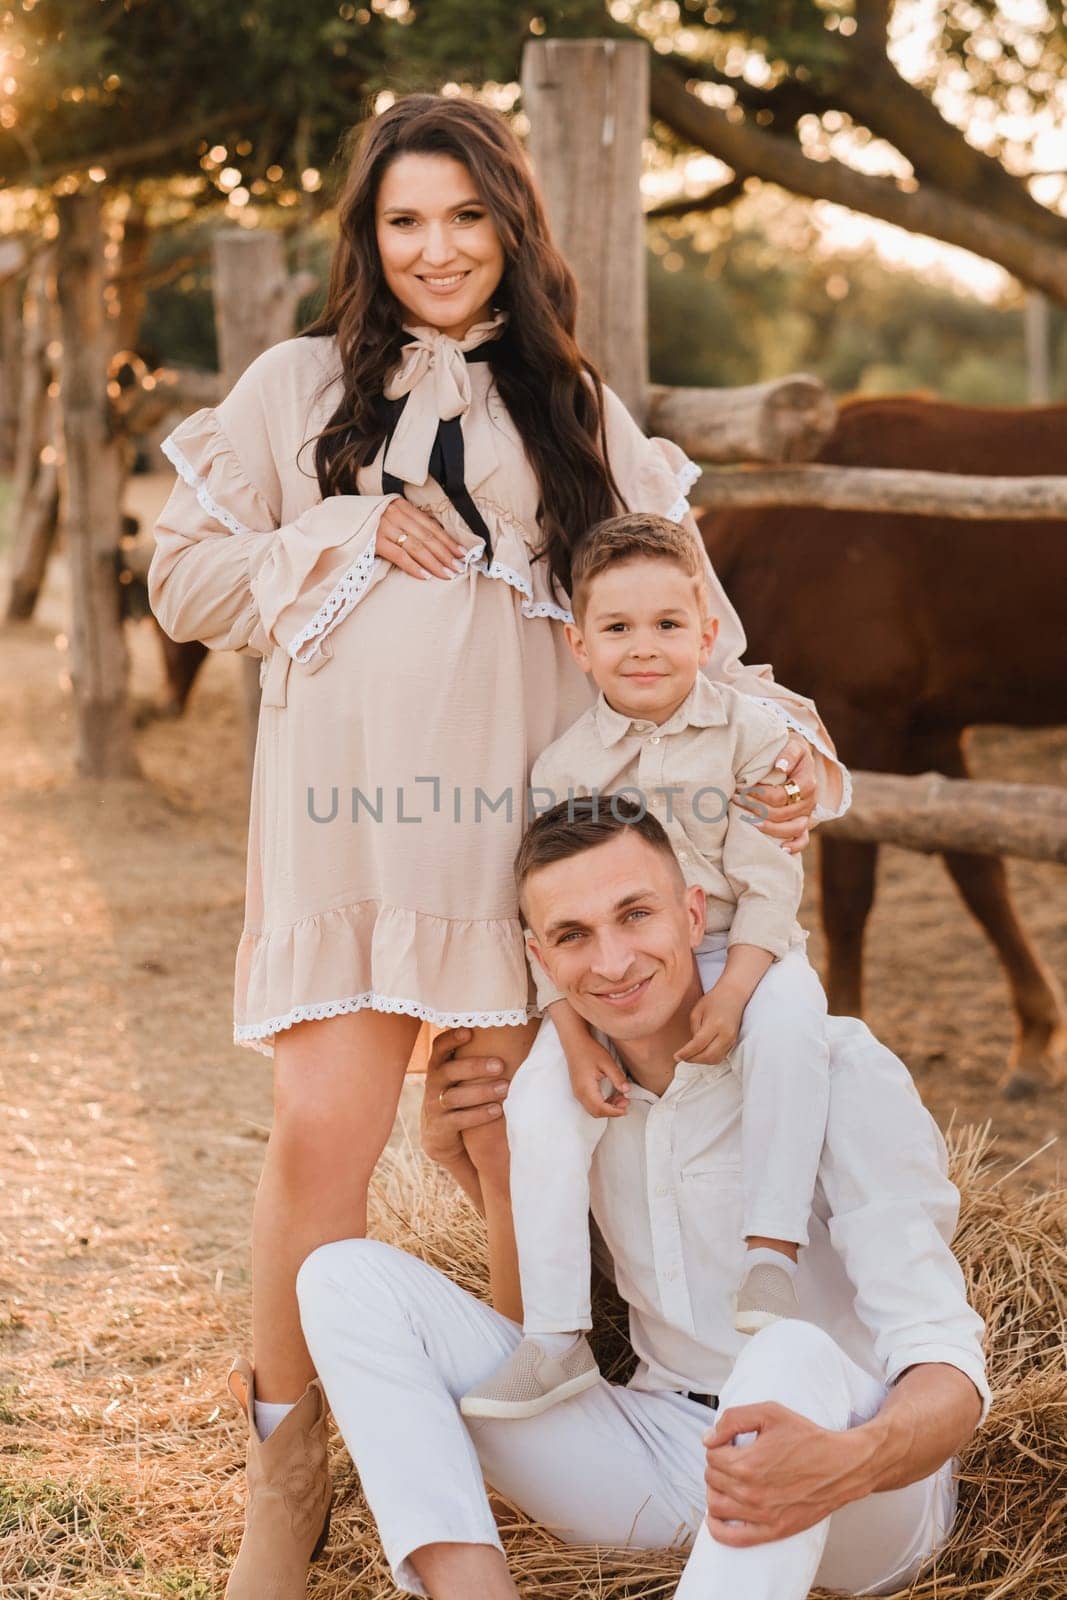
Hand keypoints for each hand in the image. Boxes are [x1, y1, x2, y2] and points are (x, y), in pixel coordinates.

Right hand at [377, 498, 470, 580]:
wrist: (339, 519)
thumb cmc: (370, 519)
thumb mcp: (392, 513)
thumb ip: (412, 522)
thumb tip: (438, 535)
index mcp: (404, 506)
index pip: (432, 526)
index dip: (449, 541)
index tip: (462, 554)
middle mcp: (396, 515)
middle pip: (428, 538)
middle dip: (446, 555)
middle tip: (459, 568)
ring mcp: (385, 528)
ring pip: (417, 548)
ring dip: (435, 563)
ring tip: (447, 574)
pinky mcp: (375, 541)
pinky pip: (399, 556)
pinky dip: (414, 567)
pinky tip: (426, 577)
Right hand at [419, 1027, 508, 1170]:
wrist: (440, 1133)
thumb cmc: (458, 1093)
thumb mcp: (458, 1074)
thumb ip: (472, 1055)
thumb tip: (508, 1028)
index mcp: (438, 1066)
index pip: (439, 1047)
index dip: (451, 1038)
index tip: (470, 1032)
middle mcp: (433, 1083)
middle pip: (449, 1071)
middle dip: (475, 1066)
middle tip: (501, 1065)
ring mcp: (434, 1106)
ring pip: (455, 1097)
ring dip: (482, 1092)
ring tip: (506, 1088)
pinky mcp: (441, 1127)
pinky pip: (459, 1120)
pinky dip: (479, 1115)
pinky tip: (497, 1110)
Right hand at [566, 1034, 630, 1118]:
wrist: (575, 1043)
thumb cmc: (588, 1051)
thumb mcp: (607, 1063)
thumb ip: (617, 1078)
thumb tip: (627, 1090)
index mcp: (586, 1088)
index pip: (600, 1108)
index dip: (614, 1112)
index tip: (626, 1109)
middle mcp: (579, 1093)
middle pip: (596, 1112)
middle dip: (612, 1111)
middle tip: (625, 1103)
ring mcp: (578, 1092)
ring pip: (593, 1109)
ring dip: (608, 1108)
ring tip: (621, 1099)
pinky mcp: (579, 1090)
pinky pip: (590, 1103)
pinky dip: (602, 1104)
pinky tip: (612, 1096)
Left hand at [675, 983, 743, 1063]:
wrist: (733, 995)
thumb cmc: (713, 1000)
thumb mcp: (697, 1011)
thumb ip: (693, 1029)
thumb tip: (692, 1046)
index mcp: (714, 1024)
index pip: (698, 1044)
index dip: (686, 1053)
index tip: (676, 1056)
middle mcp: (725, 1034)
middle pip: (708, 1056)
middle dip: (693, 1059)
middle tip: (682, 1057)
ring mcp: (731, 1039)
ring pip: (715, 1059)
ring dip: (701, 1061)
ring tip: (691, 1056)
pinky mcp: (734, 1042)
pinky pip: (721, 1056)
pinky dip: (709, 1058)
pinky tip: (701, 1053)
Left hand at [703, 1401, 866, 1546]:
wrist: (841, 1466)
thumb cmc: (807, 1437)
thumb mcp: (770, 1412)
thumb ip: (733, 1420)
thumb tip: (708, 1438)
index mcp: (747, 1463)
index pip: (711, 1455)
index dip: (719, 1444)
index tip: (731, 1442)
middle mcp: (750, 1493)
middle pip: (712, 1478)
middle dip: (718, 1465)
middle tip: (733, 1457)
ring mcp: (761, 1515)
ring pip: (715, 1505)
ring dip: (716, 1490)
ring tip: (728, 1480)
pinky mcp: (773, 1531)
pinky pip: (731, 1538)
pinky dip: (717, 1528)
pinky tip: (718, 1516)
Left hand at [734, 732, 816, 854]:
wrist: (797, 757)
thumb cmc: (790, 751)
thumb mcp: (792, 745)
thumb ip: (788, 753)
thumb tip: (780, 766)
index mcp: (807, 782)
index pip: (781, 796)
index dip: (760, 796)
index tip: (742, 790)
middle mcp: (810, 801)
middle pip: (783, 814)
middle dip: (757, 809)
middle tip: (736, 801)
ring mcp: (807, 814)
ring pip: (793, 829)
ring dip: (769, 828)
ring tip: (749, 823)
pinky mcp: (804, 823)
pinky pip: (803, 840)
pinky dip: (794, 847)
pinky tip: (780, 849)